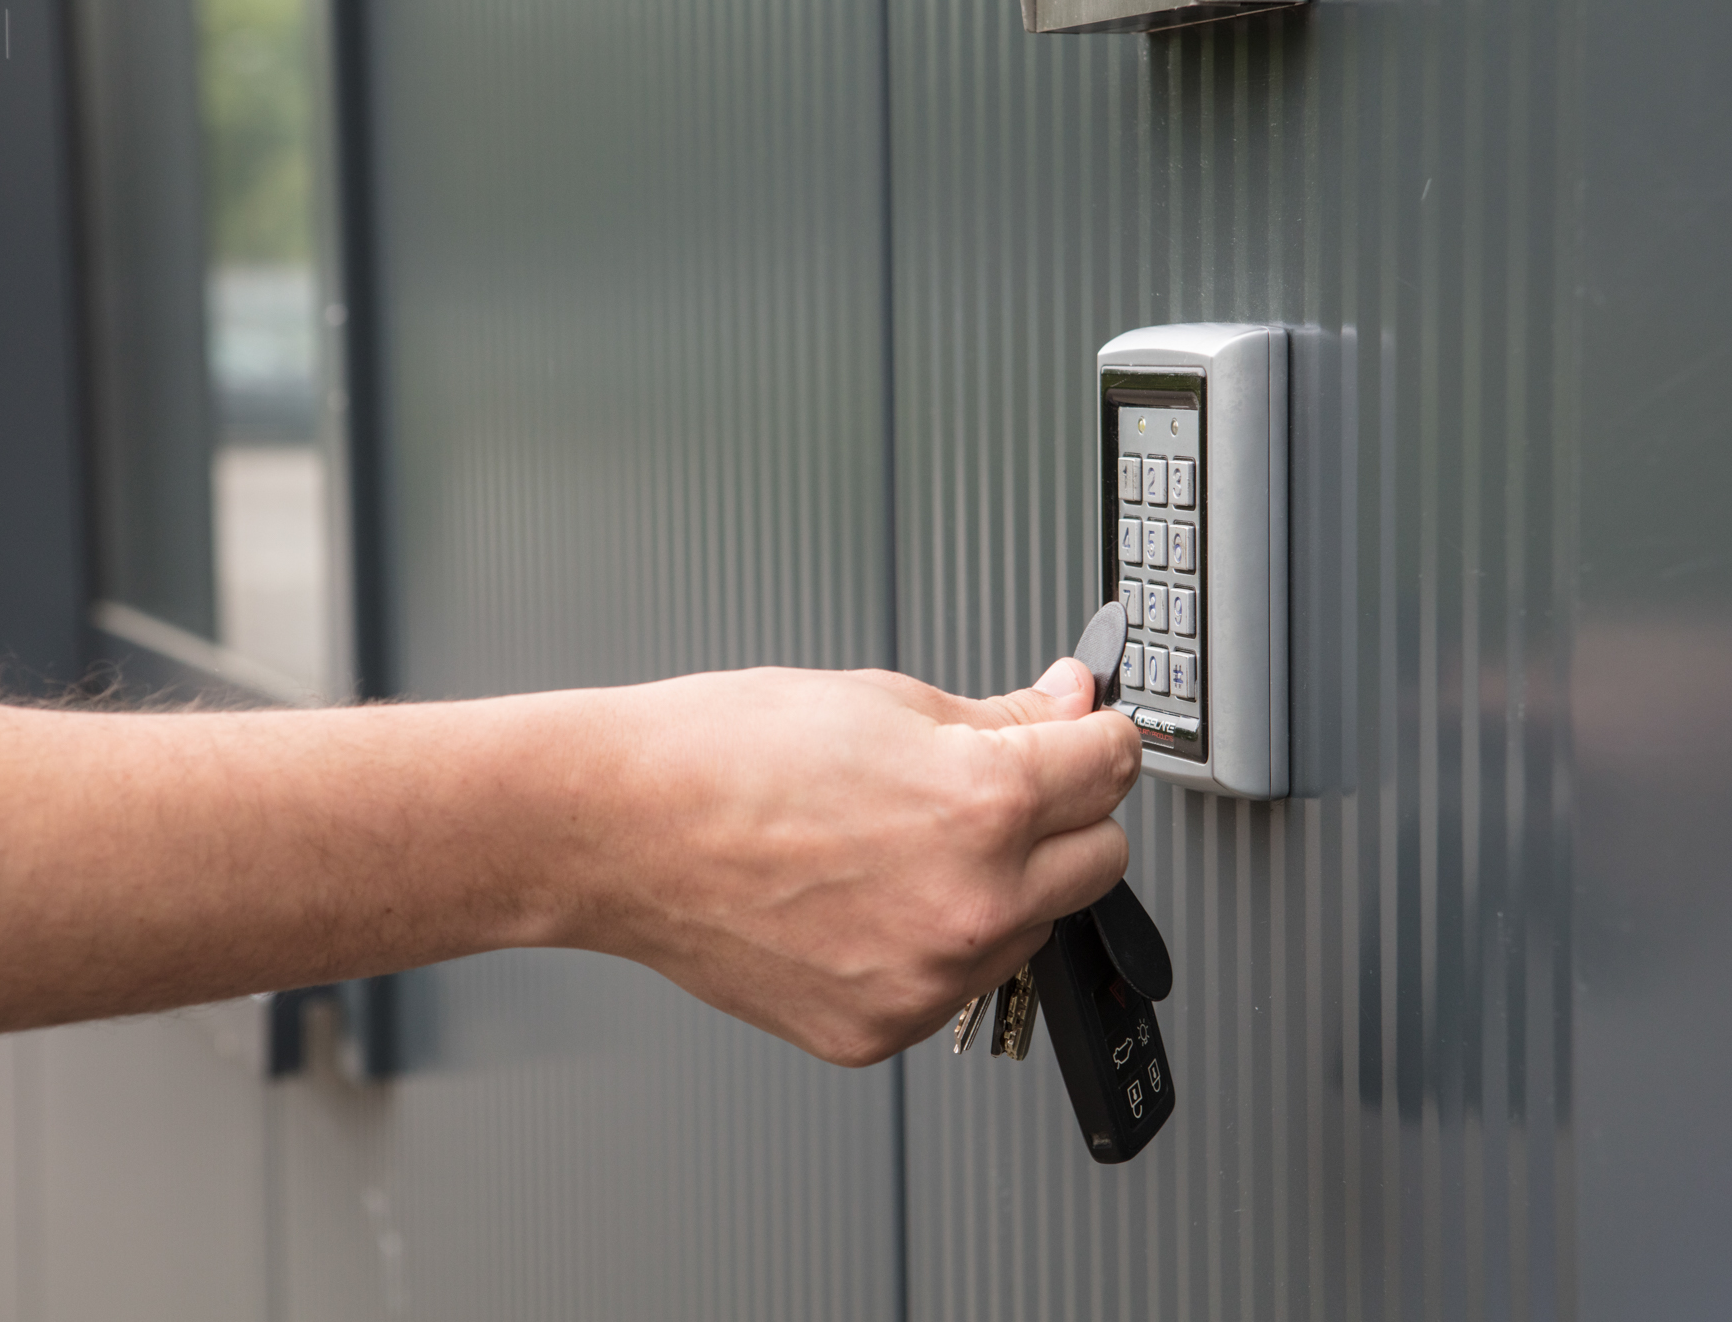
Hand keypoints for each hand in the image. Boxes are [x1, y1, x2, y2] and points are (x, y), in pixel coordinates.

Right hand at [555, 660, 1141, 1066]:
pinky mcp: (883, 1029)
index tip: (1081, 736)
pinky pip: (957, 983)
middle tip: (994, 789)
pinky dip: (935, 945)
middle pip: (1101, 861)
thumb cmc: (726, 755)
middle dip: (1065, 817)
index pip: (1112, 768)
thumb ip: (1003, 717)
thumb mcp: (886, 701)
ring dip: (1004, 887)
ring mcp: (928, 980)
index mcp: (983, 804)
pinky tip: (869, 900)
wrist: (619, 828)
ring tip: (905, 845)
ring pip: (1033, 929)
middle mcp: (972, 905)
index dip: (1094, 738)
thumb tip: (1069, 709)